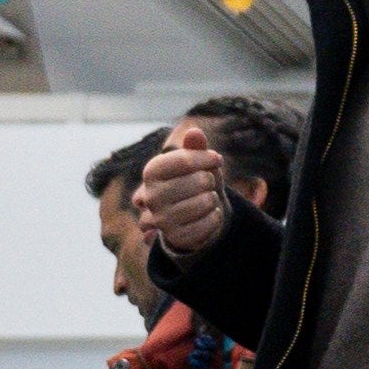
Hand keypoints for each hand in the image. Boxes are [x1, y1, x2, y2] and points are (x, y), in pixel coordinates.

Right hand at [134, 124, 228, 255]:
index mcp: (152, 172)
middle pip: (199, 180)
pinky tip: (209, 215)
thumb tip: (195, 131)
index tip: (216, 159)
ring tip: (207, 200)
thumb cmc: (195, 181)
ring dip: (213, 200)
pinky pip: (209, 223)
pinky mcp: (176, 237)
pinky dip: (216, 218)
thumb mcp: (197, 162)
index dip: (207, 157)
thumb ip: (195, 147)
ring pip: (205, 202)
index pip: (185, 158)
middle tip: (207, 184)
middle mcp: (151, 196)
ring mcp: (162, 219)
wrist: (193, 216)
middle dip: (211, 180)